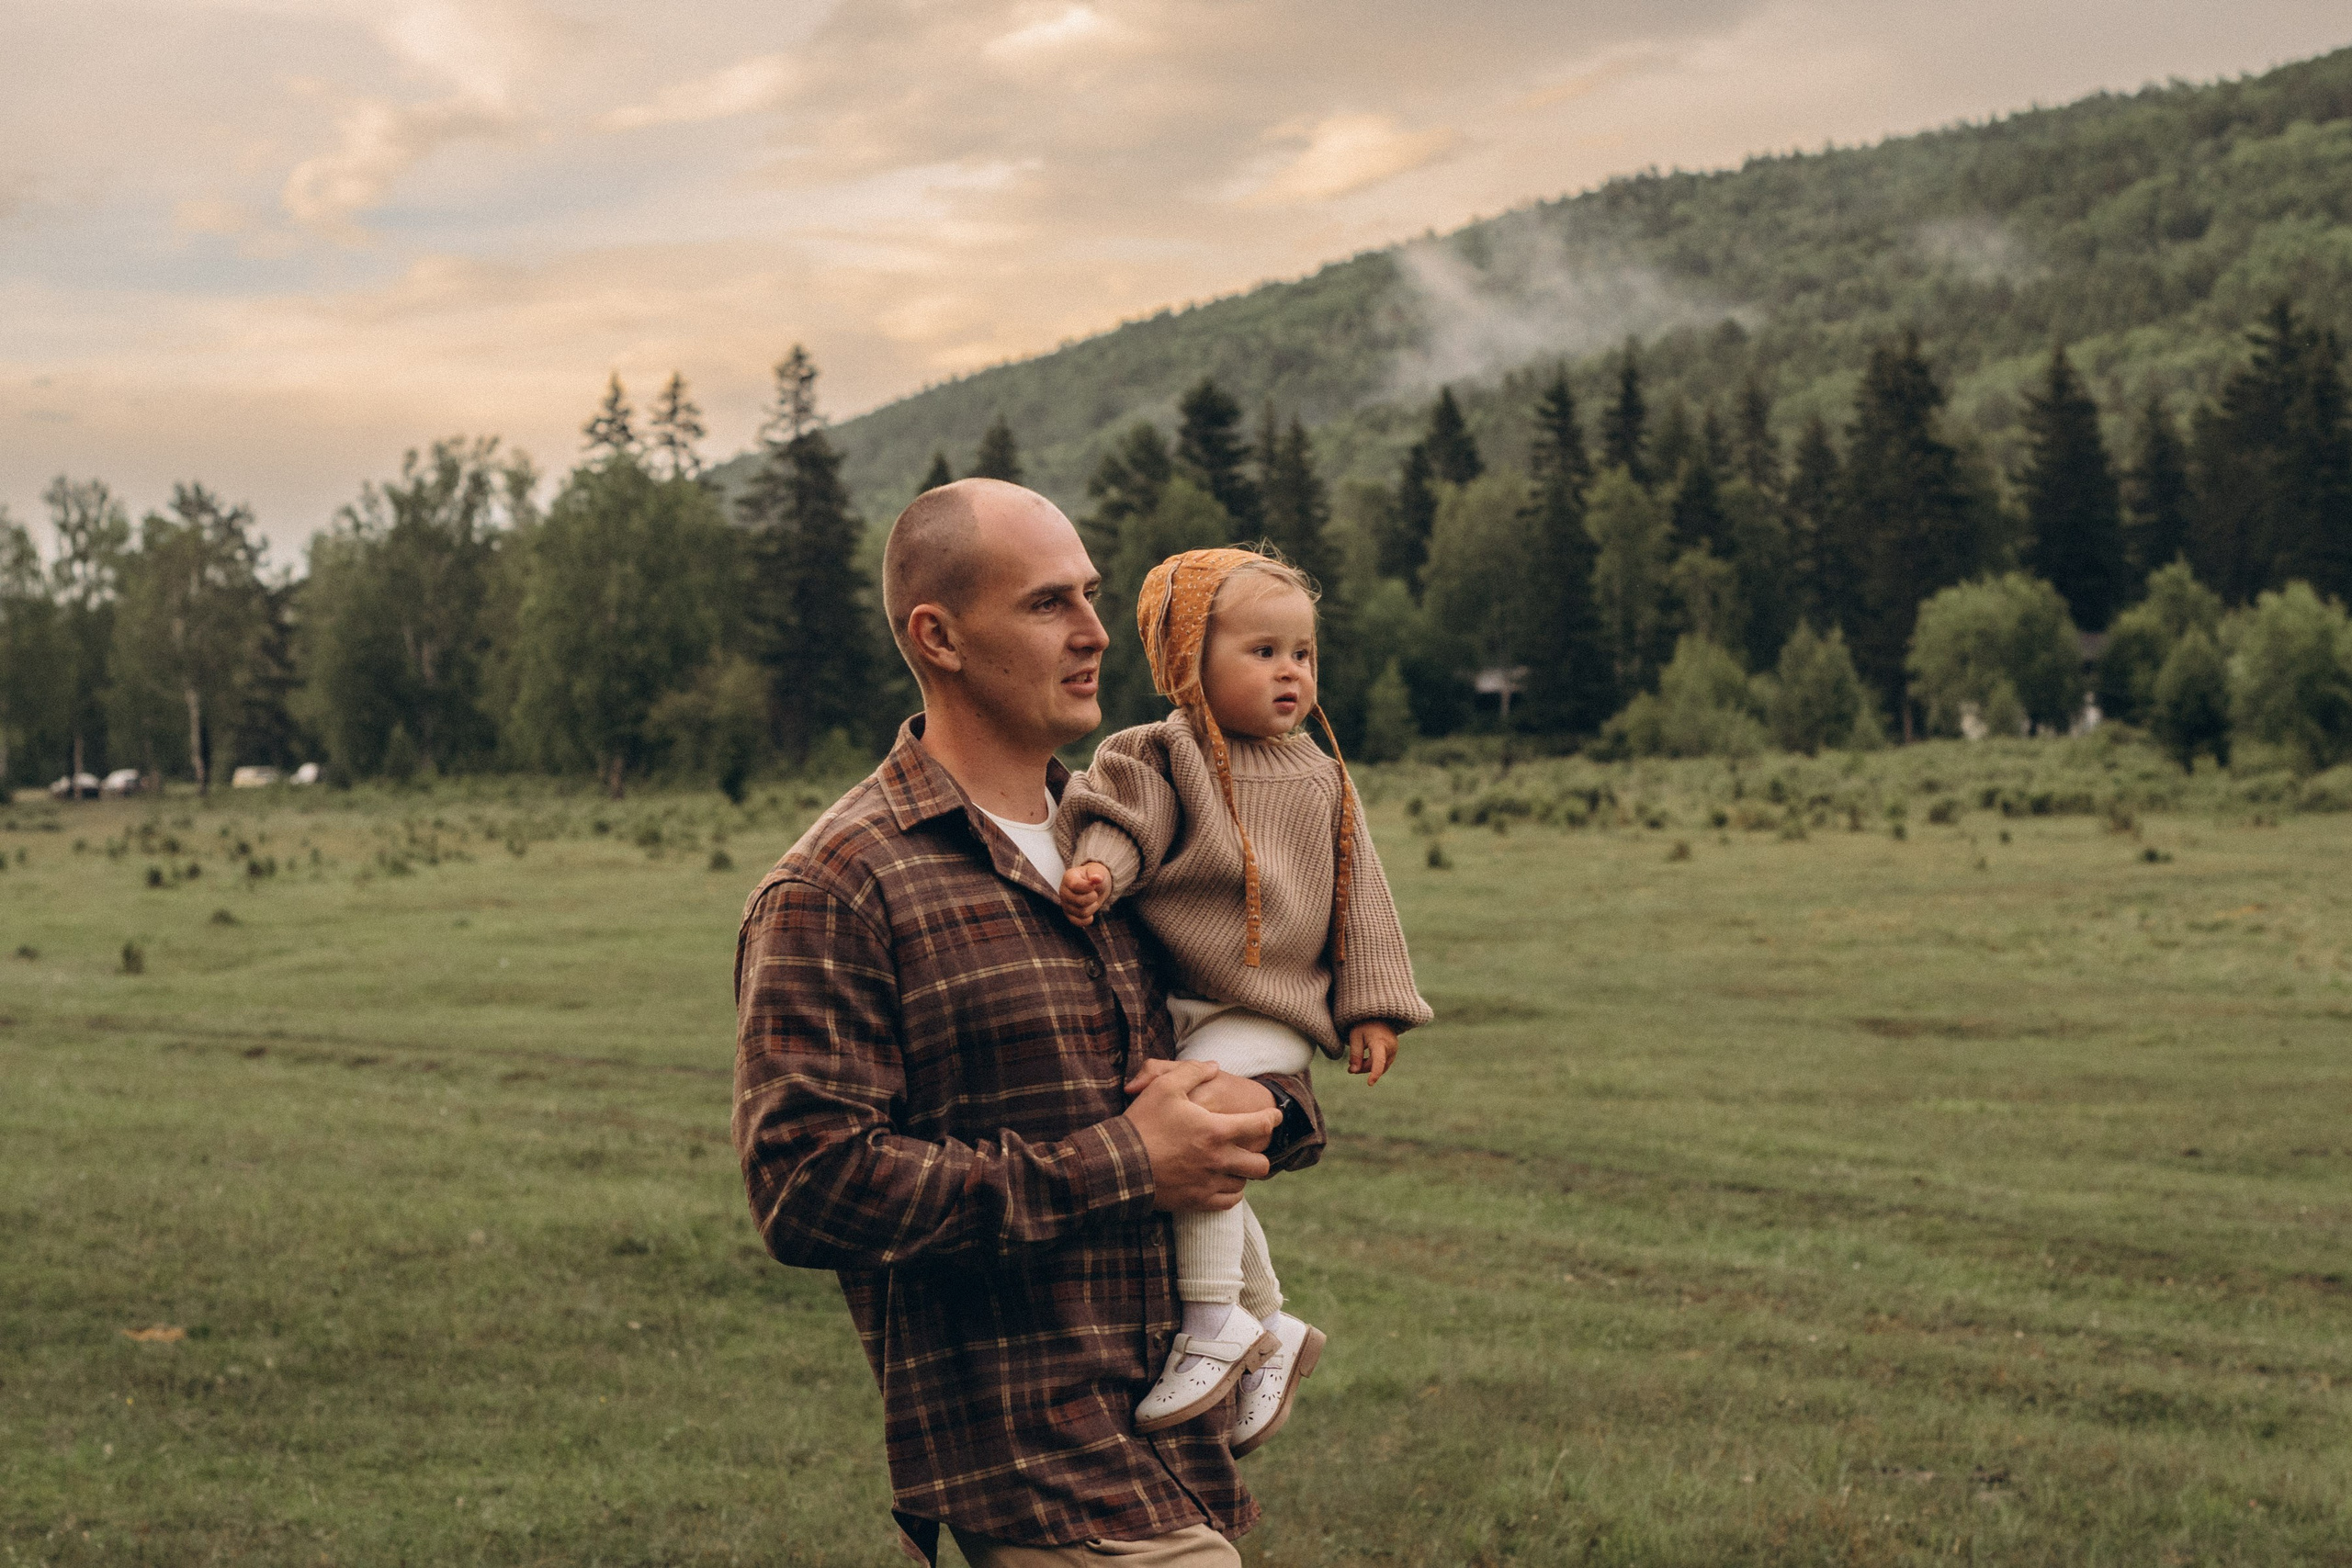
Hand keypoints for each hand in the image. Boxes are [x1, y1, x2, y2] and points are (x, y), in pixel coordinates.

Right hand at [1059, 861, 1109, 924]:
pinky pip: (1078, 922)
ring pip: (1081, 913)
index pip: (1075, 885)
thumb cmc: (1094, 877)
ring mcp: (1065, 904)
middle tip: (1094, 893)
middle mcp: (1063, 891)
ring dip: (1092, 907)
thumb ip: (1097, 874)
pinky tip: (1091, 913)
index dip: (1087, 887)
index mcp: (1068, 877)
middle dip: (1092, 898)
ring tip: (1092, 901)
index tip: (1094, 885)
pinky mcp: (1069, 915)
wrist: (1094, 886)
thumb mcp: (1097, 871)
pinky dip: (1087, 919)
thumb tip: (1097, 878)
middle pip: (1078, 901)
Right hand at [1121, 1061, 1280, 1211]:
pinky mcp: (1196, 1202)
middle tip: (1252, 1144)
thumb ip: (1192, 1072)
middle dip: (1260, 1152)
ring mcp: (1208, 1184)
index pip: (1260, 1126)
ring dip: (1242, 1171)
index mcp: (1216, 1131)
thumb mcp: (1164, 1086)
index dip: (1272, 1118)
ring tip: (1232, 1161)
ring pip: (1243, 1183)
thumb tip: (1213, 1066)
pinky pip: (1227, 1202)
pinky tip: (1221, 1180)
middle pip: (1260, 1165)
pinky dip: (1230, 1191)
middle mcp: (1218, 1161)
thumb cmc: (1142, 1124)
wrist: (1118, 1165)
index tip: (1275, 1116)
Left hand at [1348, 1022, 1398, 1083]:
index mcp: (1380, 1042)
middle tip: (1350, 1068)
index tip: (1369, 1083)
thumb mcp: (1355, 1037)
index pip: (1378, 1061)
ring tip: (1356, 1062)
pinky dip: (1373, 1064)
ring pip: (1380, 1067)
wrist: (1379, 1016)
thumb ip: (1355, 1054)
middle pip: (1375, 1066)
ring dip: (1367, 1067)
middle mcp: (1390, 1047)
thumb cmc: (1365, 1025)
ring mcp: (1394, 1051)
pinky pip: (1383, 1064)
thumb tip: (1353, 1071)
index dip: (1374, 1073)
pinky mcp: (1394, 1053)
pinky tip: (1364, 1060)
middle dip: (1362, 1068)